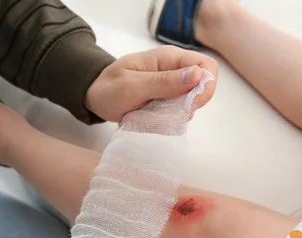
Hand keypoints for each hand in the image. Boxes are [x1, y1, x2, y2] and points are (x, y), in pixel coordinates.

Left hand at [85, 46, 218, 121]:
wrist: (95, 96)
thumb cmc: (109, 89)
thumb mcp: (132, 86)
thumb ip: (163, 82)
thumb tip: (197, 75)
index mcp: (169, 57)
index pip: (207, 66)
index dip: (205, 87)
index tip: (189, 105)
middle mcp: (176, 68)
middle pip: (206, 83)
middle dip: (195, 102)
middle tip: (173, 113)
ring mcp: (174, 83)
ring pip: (196, 98)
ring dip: (183, 111)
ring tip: (160, 115)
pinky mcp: (170, 97)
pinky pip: (184, 107)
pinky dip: (176, 116)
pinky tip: (159, 117)